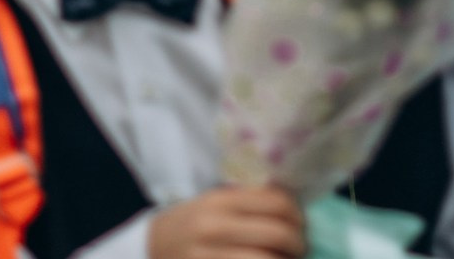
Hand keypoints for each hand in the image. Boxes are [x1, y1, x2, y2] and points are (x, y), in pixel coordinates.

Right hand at [148, 186, 305, 258]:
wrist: (153, 247)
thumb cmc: (192, 221)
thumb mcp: (215, 200)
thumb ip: (247, 200)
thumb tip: (293, 207)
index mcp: (220, 200)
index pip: (275, 202)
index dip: (296, 213)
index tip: (300, 222)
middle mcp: (215, 228)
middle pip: (276, 233)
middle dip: (298, 242)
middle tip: (301, 246)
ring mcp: (210, 257)